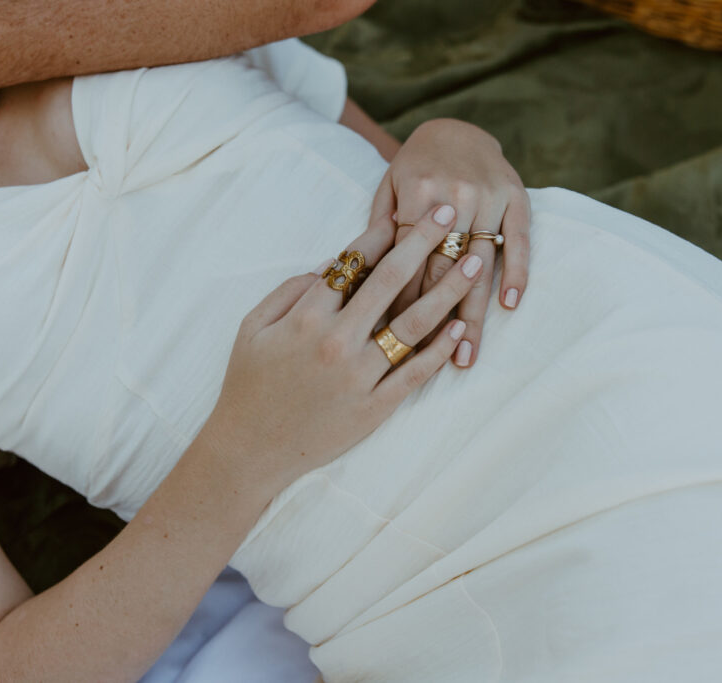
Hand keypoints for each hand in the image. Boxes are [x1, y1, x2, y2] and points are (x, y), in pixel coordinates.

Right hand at [198, 204, 482, 495]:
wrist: (251, 450)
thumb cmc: (247, 385)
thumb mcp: (251, 328)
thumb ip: (288, 291)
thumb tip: (329, 265)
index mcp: (306, 317)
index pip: (352, 263)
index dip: (380, 234)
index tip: (403, 212)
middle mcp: (338, 341)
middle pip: (391, 281)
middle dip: (423, 242)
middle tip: (449, 213)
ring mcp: (360, 376)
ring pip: (414, 324)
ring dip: (448, 291)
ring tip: (474, 264)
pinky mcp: (375, 407)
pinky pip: (415, 373)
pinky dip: (440, 349)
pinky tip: (461, 327)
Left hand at [372, 119, 530, 368]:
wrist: (455, 126)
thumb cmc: (414, 165)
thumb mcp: (388, 188)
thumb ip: (380, 228)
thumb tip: (364, 277)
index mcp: (417, 192)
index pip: (407, 260)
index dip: (400, 302)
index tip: (392, 341)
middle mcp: (455, 195)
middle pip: (444, 271)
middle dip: (436, 321)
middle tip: (432, 364)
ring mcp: (489, 198)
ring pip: (481, 265)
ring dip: (474, 314)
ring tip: (468, 354)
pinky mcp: (516, 198)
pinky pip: (518, 241)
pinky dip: (516, 273)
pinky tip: (509, 306)